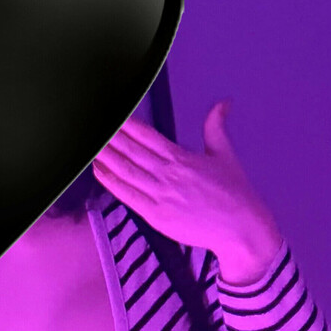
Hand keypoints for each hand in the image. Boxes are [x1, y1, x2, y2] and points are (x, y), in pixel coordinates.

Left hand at [91, 102, 283, 282]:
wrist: (242, 228)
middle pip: (130, 150)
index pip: (146, 134)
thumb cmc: (235, 193)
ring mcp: (160, 195)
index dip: (125, 123)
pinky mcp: (156, 216)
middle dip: (109, 137)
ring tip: (88, 143)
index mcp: (182, 157)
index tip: (110, 113)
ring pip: (125, 170)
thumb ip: (216, 127)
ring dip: (105, 156)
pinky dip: (111, 181)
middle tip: (90, 124)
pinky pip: (127, 195)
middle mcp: (168, 173)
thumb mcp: (225, 155)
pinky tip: (98, 169)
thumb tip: (224, 102)